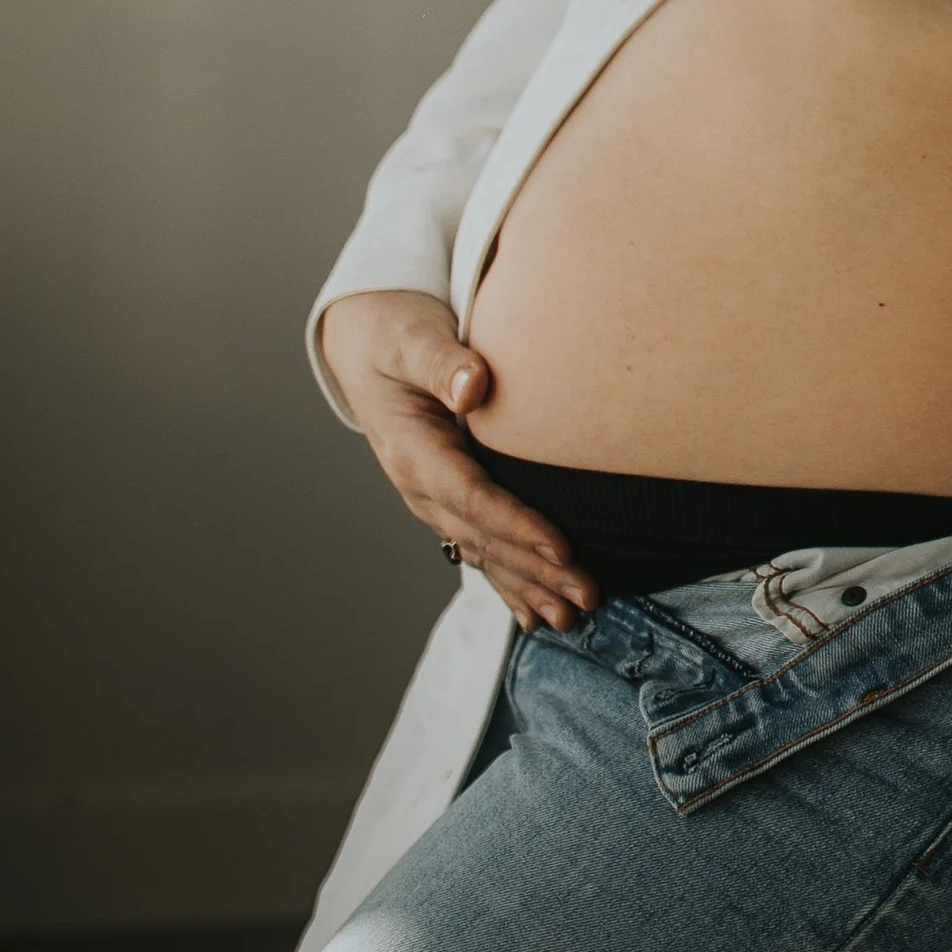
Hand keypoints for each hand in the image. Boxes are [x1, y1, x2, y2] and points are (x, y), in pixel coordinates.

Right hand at [318, 290, 598, 634]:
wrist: (366, 344)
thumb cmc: (396, 333)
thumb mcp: (412, 337)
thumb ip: (443, 362)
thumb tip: (473, 386)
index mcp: (411, 449)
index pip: (470, 496)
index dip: (515, 524)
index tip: (561, 548)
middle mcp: (419, 485)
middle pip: (482, 536)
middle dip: (533, 570)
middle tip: (586, 596)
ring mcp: (431, 498)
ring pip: (482, 551)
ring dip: (526, 585)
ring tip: (570, 618)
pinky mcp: (447, 498)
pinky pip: (479, 546)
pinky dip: (508, 580)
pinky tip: (534, 613)